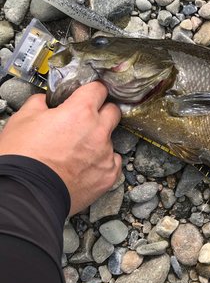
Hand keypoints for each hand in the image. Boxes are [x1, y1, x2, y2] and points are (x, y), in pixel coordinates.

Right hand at [0, 81, 121, 215]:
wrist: (26, 192)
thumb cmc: (23, 157)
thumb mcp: (23, 119)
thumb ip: (41, 104)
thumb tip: (46, 101)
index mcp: (80, 112)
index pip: (98, 90)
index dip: (93, 90)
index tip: (91, 94)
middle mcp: (98, 131)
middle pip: (113, 112)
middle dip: (103, 112)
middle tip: (88, 120)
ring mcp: (106, 154)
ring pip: (111, 139)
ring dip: (99, 141)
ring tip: (78, 151)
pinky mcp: (109, 175)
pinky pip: (113, 162)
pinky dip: (102, 162)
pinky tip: (85, 166)